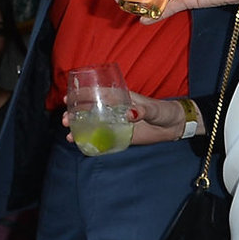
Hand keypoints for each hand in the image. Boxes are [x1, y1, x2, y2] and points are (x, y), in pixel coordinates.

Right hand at [59, 88, 183, 144]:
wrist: (173, 126)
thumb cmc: (163, 111)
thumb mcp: (153, 109)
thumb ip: (143, 111)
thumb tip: (129, 114)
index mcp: (120, 97)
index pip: (97, 93)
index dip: (81, 94)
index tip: (67, 97)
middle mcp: (115, 109)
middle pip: (90, 110)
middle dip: (74, 114)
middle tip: (65, 120)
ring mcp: (116, 123)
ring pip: (93, 124)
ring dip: (79, 128)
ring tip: (69, 135)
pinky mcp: (120, 136)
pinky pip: (102, 138)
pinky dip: (91, 141)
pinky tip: (81, 145)